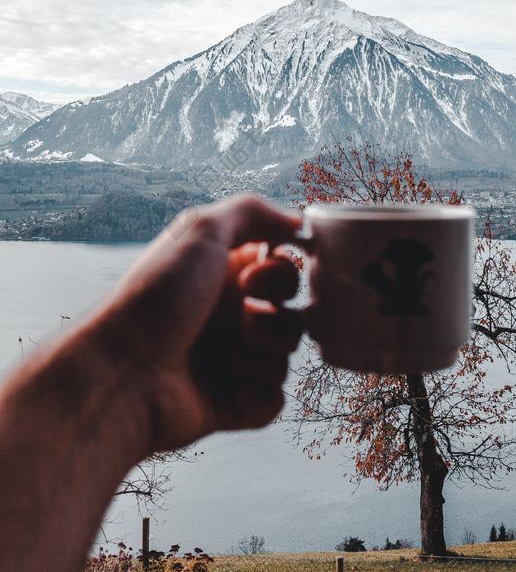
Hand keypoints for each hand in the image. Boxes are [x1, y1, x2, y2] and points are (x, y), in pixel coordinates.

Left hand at [89, 194, 302, 456]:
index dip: (279, 275)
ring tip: (227, 359)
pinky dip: (260, 395)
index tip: (249, 281)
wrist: (121, 374)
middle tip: (240, 321)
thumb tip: (296, 220)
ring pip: (285, 357)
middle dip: (275, 318)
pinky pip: (274, 401)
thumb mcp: (199, 231)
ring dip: (264, 355)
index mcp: (223, 277)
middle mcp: (228, 317)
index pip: (282, 270)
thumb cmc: (155, 298)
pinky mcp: (232, 403)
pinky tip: (231, 390)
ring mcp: (230, 361)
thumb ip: (251, 211)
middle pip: (291, 314)